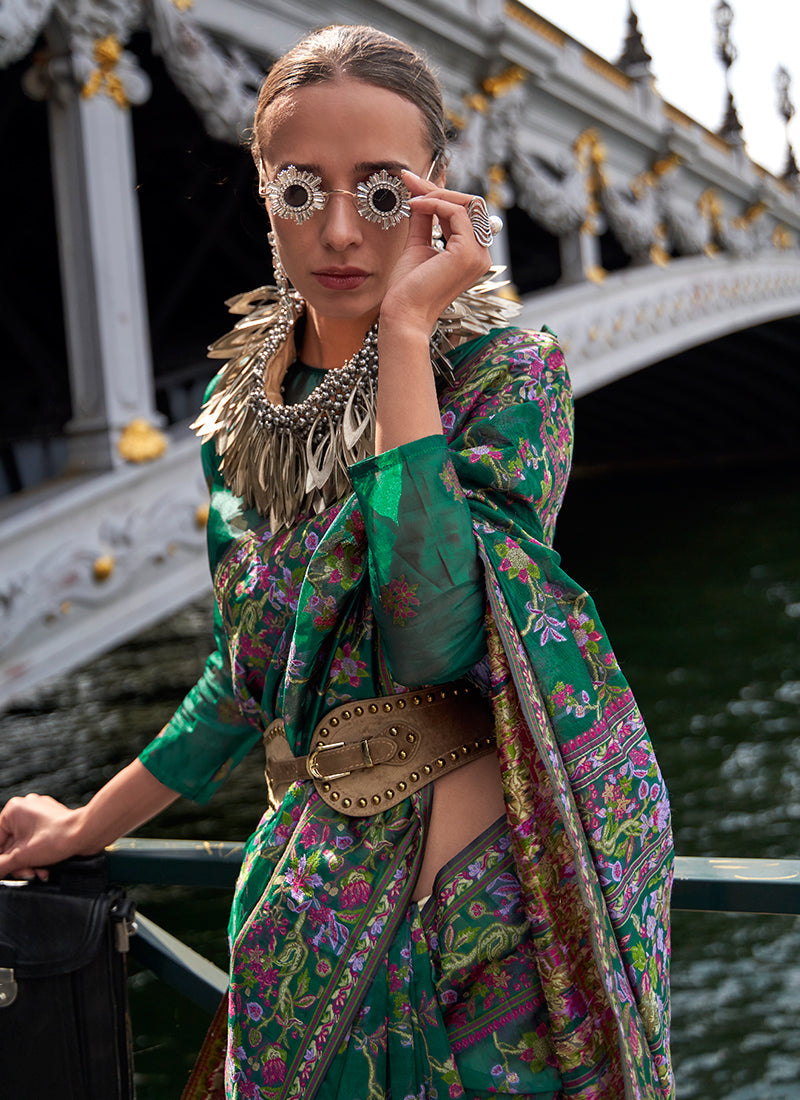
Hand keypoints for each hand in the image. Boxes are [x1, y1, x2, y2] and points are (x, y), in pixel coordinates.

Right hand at [0, 794, 83, 879]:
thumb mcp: (22, 856)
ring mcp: (40, 812)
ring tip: (40, 873)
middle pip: (12, 844)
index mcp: (13, 809)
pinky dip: (40, 855)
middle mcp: (26, 807)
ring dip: (30, 862)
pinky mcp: (52, 819)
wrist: (88, 833)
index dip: (2, 860)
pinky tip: (46, 867)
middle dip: (20, 863)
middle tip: (28, 874)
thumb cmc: (56, 839)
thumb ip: (1, 865)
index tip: (5, 872)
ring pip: (26, 844)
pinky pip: (38, 840)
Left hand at [380, 170, 491, 334]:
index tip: (414, 183)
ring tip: (412, 197)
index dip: (440, 194)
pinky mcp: (467, 254)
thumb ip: (425, 220)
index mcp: (471, 255)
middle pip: (470, 204)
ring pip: (466, 203)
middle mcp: (480, 255)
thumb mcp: (418, 245)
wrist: (403, 313)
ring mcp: (478, 255)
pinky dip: (435, 203)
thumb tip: (422, 193)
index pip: (465, 213)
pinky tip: (416, 206)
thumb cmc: (408, 288)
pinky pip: (456, 212)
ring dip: (436, 194)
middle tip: (410, 181)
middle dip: (438, 189)